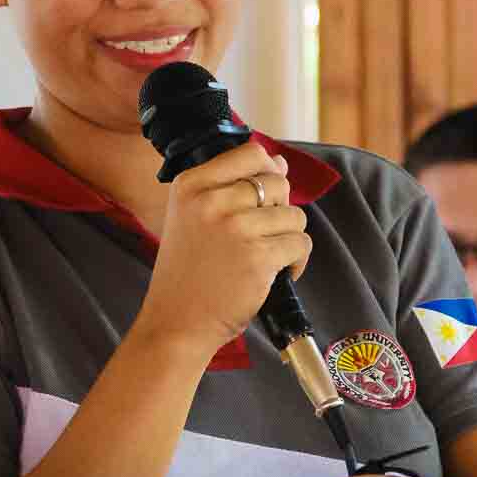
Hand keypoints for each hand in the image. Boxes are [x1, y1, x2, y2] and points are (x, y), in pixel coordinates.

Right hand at [136, 144, 310, 354]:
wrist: (176, 322)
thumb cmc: (187, 272)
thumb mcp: (193, 218)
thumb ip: (232, 186)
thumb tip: (280, 162)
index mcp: (191, 185)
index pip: (251, 154)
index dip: (268, 172)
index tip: (264, 197)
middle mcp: (211, 201)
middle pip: (278, 183)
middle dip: (279, 209)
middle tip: (261, 235)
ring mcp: (236, 229)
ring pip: (294, 215)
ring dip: (288, 237)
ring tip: (266, 257)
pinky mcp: (258, 258)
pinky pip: (300, 243)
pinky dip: (296, 261)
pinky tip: (275, 274)